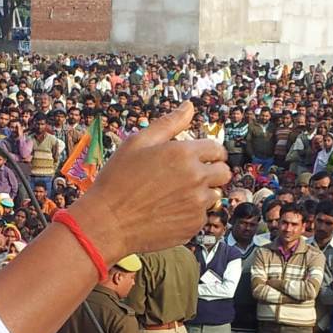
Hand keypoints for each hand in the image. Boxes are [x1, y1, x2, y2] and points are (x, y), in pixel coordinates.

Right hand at [68, 101, 230, 262]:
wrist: (108, 222)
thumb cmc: (118, 180)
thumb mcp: (137, 142)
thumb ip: (168, 123)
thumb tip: (189, 107)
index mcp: (183, 154)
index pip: (217, 149)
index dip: (211, 153)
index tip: (204, 157)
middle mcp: (196, 178)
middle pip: (223, 173)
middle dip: (212, 171)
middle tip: (191, 176)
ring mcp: (196, 204)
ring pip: (214, 195)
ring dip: (201, 193)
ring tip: (174, 195)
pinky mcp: (192, 226)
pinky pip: (201, 216)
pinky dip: (190, 213)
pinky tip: (168, 211)